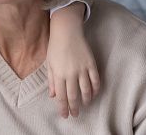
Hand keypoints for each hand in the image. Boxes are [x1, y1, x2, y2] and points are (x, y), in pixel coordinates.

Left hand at [47, 2, 99, 118]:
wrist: (66, 31)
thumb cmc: (55, 47)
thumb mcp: (49, 63)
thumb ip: (52, 80)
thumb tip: (53, 96)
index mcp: (59, 73)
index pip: (61, 96)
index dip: (63, 107)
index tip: (65, 115)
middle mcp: (71, 73)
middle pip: (73, 95)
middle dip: (74, 107)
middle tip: (75, 115)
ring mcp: (82, 68)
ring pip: (86, 90)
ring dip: (86, 100)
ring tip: (84, 105)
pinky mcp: (91, 64)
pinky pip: (96, 80)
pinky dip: (95, 89)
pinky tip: (93, 94)